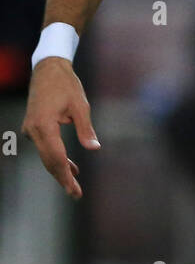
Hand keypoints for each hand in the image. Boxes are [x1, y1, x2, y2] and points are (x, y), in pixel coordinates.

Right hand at [21, 58, 99, 197]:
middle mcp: (33, 129)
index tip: (74, 190)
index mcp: (44, 125)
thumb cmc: (66, 85)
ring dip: (60, 169)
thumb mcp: (80, 105)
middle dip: (62, 178)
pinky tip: (70, 167)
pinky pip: (45, 147)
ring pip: (46, 156)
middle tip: (75, 194)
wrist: (48, 69)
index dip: (66, 176)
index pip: (56, 157)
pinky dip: (56, 157)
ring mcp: (31, 129)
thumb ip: (86, 128)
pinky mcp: (33, 127)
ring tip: (75, 184)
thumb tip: (94, 148)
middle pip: (49, 161)